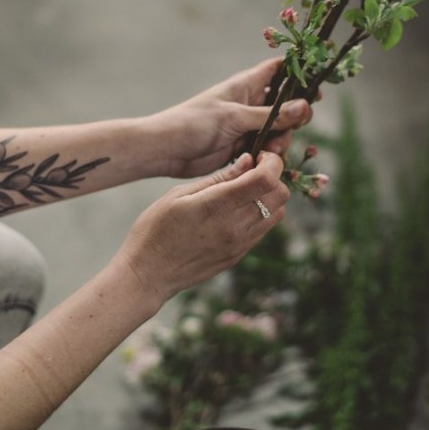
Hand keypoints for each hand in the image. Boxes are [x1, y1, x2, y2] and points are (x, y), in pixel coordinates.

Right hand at [115, 151, 288, 305]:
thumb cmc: (155, 229)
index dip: (272, 162)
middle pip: (280, 195)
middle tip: (253, 170)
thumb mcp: (180, 194)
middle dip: (273, 176)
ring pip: (278, 213)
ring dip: (268, 196)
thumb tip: (247, 160)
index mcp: (219, 206)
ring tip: (244, 190)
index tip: (260, 155)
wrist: (148, 274)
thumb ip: (219, 178)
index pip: (267, 179)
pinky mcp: (238, 256)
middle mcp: (237, 227)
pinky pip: (263, 229)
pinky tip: (236, 209)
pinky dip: (260, 213)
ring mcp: (240, 245)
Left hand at [149, 59, 311, 177]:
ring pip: (279, 130)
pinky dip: (269, 156)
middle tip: (290, 129)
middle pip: (286, 105)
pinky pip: (266, 149)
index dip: (299, 74)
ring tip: (269, 152)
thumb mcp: (235, 117)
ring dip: (281, 141)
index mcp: (246, 85)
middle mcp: (249, 103)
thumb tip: (305, 107)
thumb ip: (271, 115)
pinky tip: (265, 162)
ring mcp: (247, 126)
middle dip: (294, 118)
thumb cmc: (194, 123)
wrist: (166, 150)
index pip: (278, 70)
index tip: (316, 88)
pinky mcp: (242, 147)